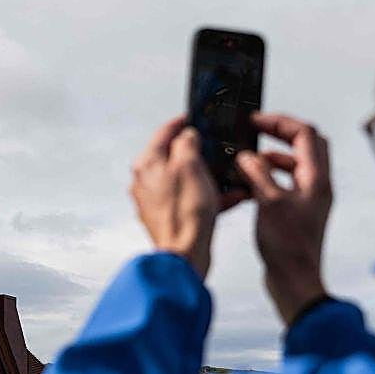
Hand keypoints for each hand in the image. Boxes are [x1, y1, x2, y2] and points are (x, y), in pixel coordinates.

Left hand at [130, 117, 220, 279]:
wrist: (185, 255)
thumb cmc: (184, 214)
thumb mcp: (190, 165)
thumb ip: (187, 143)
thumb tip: (187, 135)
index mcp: (147, 165)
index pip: (163, 133)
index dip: (181, 123)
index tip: (192, 118)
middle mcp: (146, 182)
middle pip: (174, 157)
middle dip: (198, 153)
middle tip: (214, 149)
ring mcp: (156, 201)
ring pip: (185, 179)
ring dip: (207, 177)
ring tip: (226, 176)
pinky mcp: (169, 217)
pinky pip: (191, 199)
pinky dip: (208, 196)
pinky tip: (228, 197)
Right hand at [236, 112, 332, 324]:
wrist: (295, 281)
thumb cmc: (288, 247)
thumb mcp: (269, 203)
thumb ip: (258, 174)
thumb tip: (247, 156)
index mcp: (316, 179)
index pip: (305, 134)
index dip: (280, 123)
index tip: (255, 122)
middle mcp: (317, 186)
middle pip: (305, 144)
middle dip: (280, 134)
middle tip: (255, 132)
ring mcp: (308, 199)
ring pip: (294, 164)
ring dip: (272, 157)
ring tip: (247, 160)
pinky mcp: (297, 212)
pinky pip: (285, 184)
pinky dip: (268, 177)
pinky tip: (248, 184)